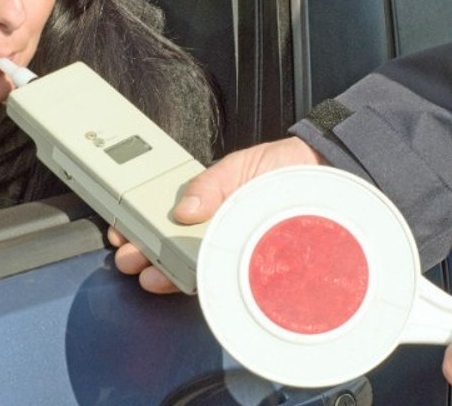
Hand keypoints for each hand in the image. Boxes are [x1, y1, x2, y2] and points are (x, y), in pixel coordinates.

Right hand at [108, 136, 325, 292]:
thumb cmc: (286, 170)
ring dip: (165, 273)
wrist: (329, 179)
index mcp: (208, 204)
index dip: (140, 226)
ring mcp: (231, 250)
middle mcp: (216, 229)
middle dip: (144, 252)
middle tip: (129, 256)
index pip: (165, 218)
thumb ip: (210, 182)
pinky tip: (185, 286)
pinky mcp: (250, 270)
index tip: (122, 231)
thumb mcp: (241, 165)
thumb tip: (183, 207)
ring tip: (150, 274)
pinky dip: (200, 286)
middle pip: (171, 245)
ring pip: (190, 268)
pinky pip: (221, 282)